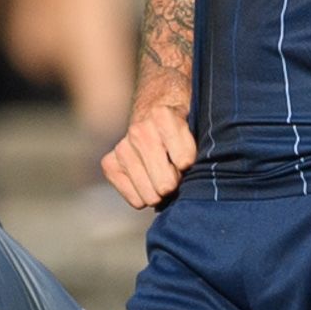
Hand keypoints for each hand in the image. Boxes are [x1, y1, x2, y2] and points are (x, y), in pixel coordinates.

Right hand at [101, 94, 197, 208]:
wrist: (153, 109)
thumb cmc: (180, 125)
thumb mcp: (197, 125)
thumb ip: (201, 147)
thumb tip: (192, 174)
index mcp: (162, 116)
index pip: (185, 162)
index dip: (191, 165)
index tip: (189, 158)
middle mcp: (139, 131)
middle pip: (165, 184)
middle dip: (175, 183)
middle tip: (176, 171)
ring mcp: (122, 148)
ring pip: (150, 195)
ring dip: (160, 191)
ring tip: (162, 175)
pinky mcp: (109, 164)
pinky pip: (135, 200)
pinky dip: (144, 196)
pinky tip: (147, 180)